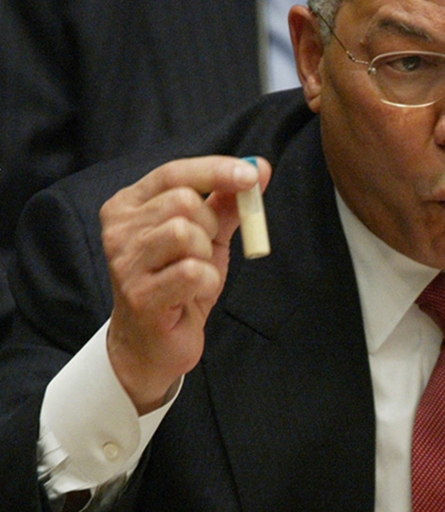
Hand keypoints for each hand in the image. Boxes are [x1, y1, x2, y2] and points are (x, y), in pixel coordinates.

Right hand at [101, 156, 271, 413]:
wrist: (156, 344)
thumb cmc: (180, 282)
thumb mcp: (207, 235)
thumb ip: (227, 202)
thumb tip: (259, 167)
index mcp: (129, 205)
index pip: (174, 173)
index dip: (216, 170)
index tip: (252, 175)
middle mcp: (118, 229)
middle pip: (183, 202)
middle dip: (210, 225)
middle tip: (203, 251)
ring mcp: (124, 263)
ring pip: (185, 234)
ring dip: (205, 255)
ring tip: (194, 274)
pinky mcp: (139, 295)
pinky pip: (192, 272)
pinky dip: (207, 281)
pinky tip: (193, 294)